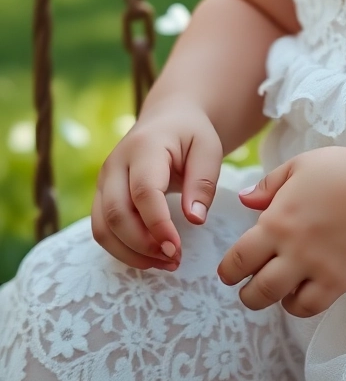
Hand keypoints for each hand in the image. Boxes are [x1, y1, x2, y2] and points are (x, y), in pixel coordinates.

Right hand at [91, 97, 222, 270]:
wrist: (167, 118)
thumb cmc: (191, 135)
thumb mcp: (208, 149)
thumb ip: (203, 182)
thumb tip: (195, 219)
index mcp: (144, 146)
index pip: (144, 192)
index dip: (158, 225)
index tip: (176, 249)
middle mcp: (116, 163)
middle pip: (116, 214)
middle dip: (143, 245)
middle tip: (174, 260)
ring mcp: (104, 180)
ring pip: (103, 228)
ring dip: (131, 253)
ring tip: (165, 262)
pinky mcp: (101, 195)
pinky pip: (102, 230)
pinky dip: (123, 250)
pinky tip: (149, 256)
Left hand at [217, 146, 345, 316]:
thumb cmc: (345, 171)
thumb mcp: (301, 165)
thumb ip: (269, 184)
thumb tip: (244, 200)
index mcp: (276, 220)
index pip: (238, 258)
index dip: (229, 270)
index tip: (230, 271)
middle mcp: (290, 249)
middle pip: (254, 288)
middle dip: (246, 292)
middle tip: (248, 287)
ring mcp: (314, 268)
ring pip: (277, 301)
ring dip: (269, 300)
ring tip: (274, 292)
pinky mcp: (337, 282)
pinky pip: (309, 307)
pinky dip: (299, 305)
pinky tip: (300, 293)